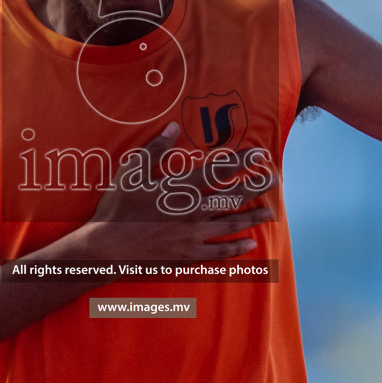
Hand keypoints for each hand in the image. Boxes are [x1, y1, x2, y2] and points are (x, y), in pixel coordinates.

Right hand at [76, 122, 276, 261]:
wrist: (107, 248)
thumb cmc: (117, 207)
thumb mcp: (131, 172)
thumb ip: (154, 149)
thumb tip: (172, 127)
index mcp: (182, 188)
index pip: (220, 170)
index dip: (244, 159)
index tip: (261, 152)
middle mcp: (194, 211)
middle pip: (234, 196)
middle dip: (257, 185)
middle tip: (274, 177)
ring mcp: (193, 235)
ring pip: (232, 224)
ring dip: (253, 216)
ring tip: (270, 211)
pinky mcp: (189, 255)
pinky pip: (219, 252)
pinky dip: (237, 247)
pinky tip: (251, 244)